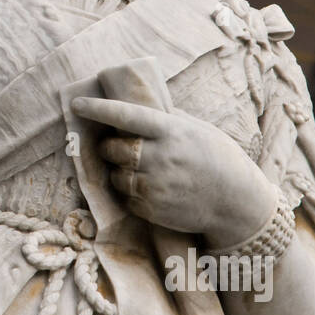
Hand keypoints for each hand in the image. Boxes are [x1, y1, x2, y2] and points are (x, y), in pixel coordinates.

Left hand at [71, 96, 275, 247]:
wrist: (237, 202)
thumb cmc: (219, 159)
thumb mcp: (198, 130)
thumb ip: (168, 120)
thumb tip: (140, 106)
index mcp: (171, 131)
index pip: (126, 116)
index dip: (98, 109)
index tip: (77, 105)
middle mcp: (160, 157)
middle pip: (113, 149)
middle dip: (110, 148)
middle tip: (118, 148)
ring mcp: (155, 185)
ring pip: (116, 176)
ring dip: (120, 173)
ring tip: (141, 172)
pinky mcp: (153, 209)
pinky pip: (127, 199)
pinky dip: (132, 194)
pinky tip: (151, 190)